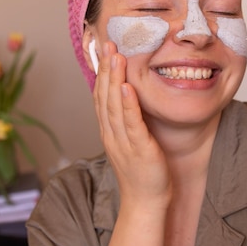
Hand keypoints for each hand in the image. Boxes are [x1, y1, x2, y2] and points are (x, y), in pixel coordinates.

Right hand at [93, 41, 171, 208]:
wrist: (145, 201)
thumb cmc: (142, 170)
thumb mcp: (130, 140)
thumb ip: (127, 119)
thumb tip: (129, 95)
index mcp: (109, 130)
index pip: (101, 96)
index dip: (101, 72)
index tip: (103, 50)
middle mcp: (111, 133)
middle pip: (104, 96)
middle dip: (105, 69)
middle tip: (107, 43)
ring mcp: (123, 142)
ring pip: (115, 106)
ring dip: (114, 80)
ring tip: (116, 57)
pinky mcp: (140, 149)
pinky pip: (132, 124)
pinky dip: (129, 105)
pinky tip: (128, 88)